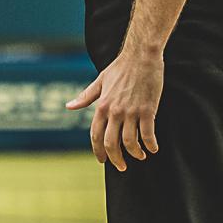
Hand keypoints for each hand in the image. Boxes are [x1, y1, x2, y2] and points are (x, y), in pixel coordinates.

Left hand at [66, 48, 163, 171]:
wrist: (141, 55)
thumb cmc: (120, 67)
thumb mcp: (100, 81)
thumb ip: (85, 97)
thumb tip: (69, 106)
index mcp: (101, 105)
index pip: (95, 135)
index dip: (98, 151)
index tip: (103, 160)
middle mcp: (114, 111)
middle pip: (111, 143)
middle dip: (116, 159)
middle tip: (122, 167)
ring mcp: (131, 111)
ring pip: (130, 142)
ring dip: (135, 154)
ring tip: (140, 156)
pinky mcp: (148, 110)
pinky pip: (148, 134)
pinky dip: (150, 145)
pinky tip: (153, 148)